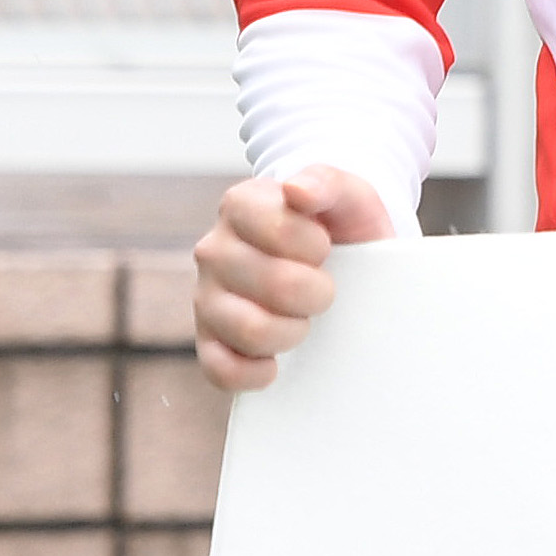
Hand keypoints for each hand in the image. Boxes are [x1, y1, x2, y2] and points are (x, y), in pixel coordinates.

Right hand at [193, 165, 397, 392]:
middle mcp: (213, 249)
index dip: (316, 245)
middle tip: (324, 287)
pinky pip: (221, 370)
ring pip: (250, 330)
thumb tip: (297, 191)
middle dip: (318, 292)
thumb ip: (328, 183)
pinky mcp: (208, 341)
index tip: (326, 244)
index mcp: (241, 205)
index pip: (280, 231)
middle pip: (275, 285)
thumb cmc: (342, 227)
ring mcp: (205, 298)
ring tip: (304, 318)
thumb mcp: (350, 196)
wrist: (345, 264)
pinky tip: (277, 362)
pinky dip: (255, 373)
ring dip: (294, 331)